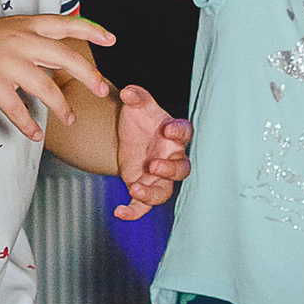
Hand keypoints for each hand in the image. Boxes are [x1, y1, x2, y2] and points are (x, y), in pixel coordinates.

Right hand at [0, 11, 114, 134]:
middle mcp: (19, 41)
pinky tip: (35, 134)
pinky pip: (18, 110)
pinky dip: (29, 125)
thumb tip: (59, 57)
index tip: (112, 39)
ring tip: (69, 119)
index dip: (92, 31)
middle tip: (102, 91)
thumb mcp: (4, 31)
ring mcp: (6, 63)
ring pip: (47, 88)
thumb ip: (31, 41)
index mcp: (24, 25)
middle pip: (66, 58)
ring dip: (62, 108)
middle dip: (89, 76)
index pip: (65, 24)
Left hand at [112, 83, 192, 219]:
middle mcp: (172, 158)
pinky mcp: (144, 189)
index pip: (185, 133)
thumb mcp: (137, 106)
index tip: (167, 130)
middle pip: (182, 169)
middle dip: (169, 169)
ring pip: (165, 192)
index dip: (179, 133)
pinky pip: (143, 206)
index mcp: (174, 135)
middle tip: (153, 165)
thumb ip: (135, 97)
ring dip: (152, 193)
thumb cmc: (141, 121)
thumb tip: (127, 91)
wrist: (129, 137)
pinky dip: (133, 212)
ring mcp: (159, 177)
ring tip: (135, 188)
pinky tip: (119, 212)